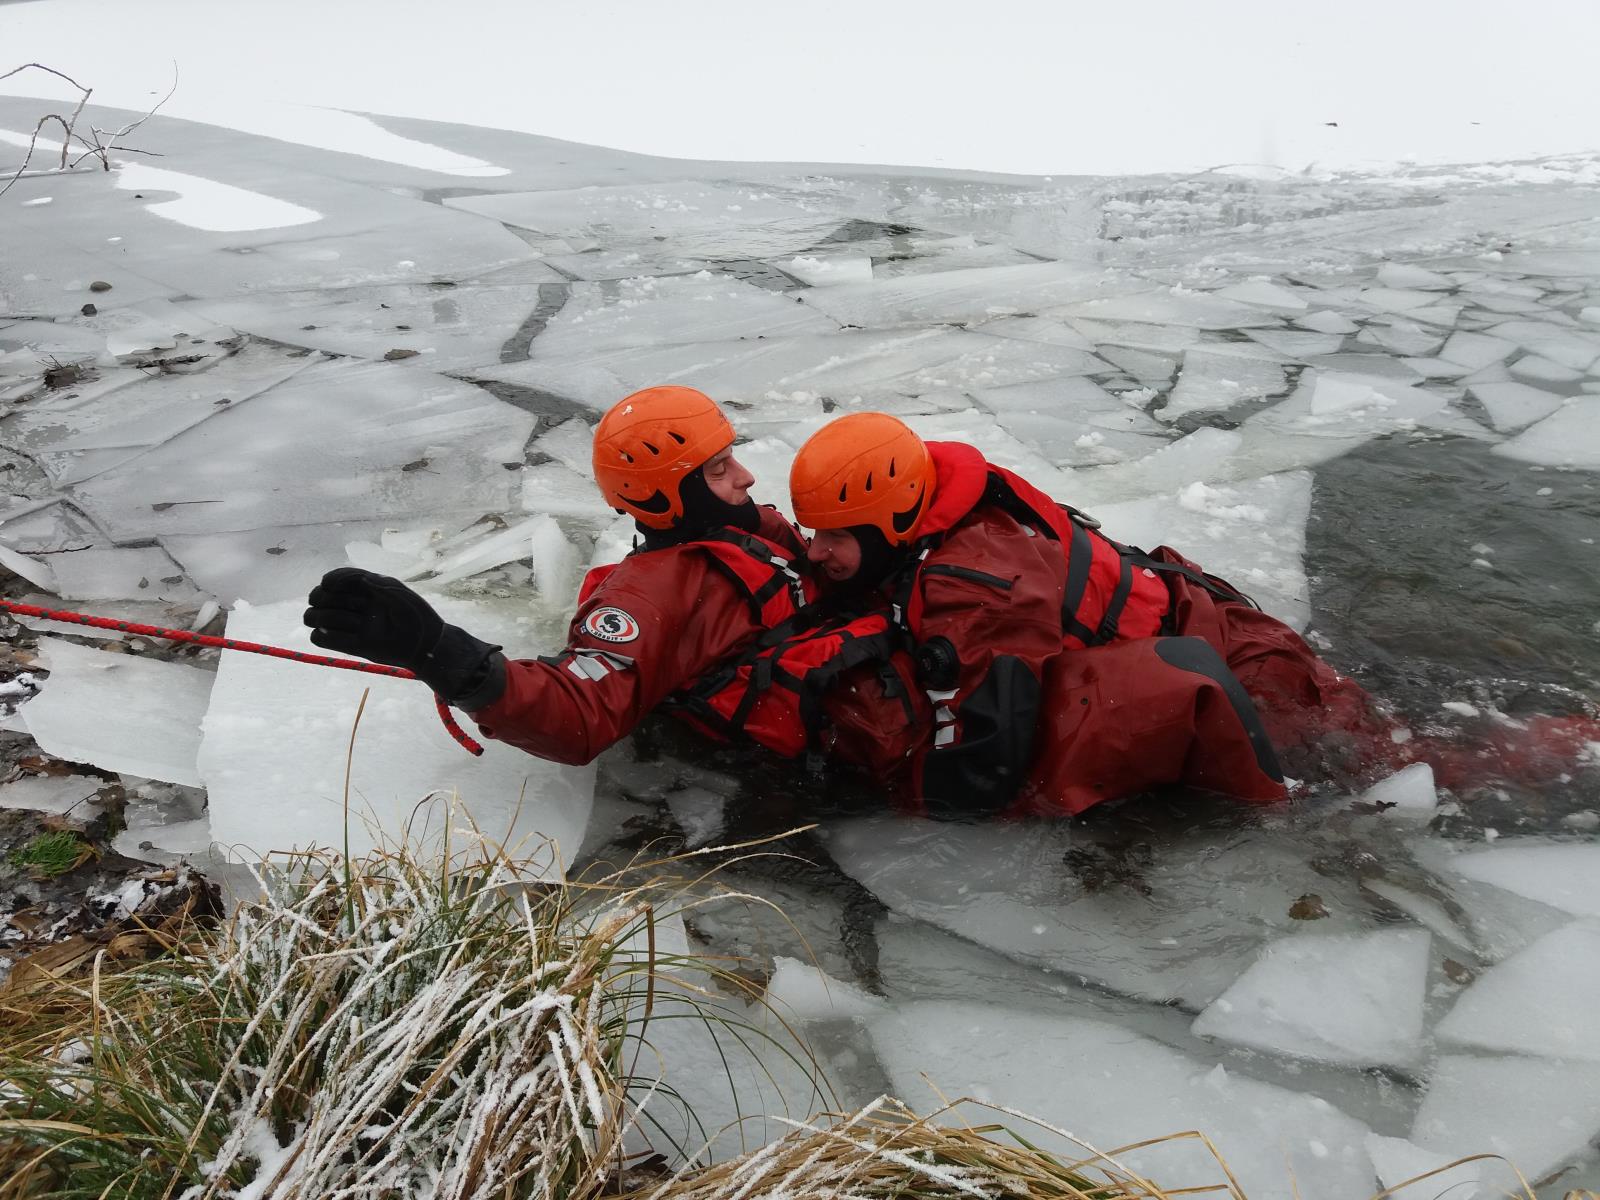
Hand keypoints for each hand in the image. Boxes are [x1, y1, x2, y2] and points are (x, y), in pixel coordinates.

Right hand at [303, 568, 505, 706]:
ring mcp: (350, 625)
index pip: (332, 579)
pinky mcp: (351, 645)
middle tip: (356, 605)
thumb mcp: (392, 589)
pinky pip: (320, 639)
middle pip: (317, 596)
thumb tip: (330, 582)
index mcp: (363, 589)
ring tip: (356, 622)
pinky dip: (323, 635)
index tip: (334, 584)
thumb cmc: (414, 613)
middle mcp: (352, 606)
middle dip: (325, 598)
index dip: (330, 580)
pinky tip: (344, 634)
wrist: (426, 643)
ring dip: (327, 617)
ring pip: (313, 616)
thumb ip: (364, 580)